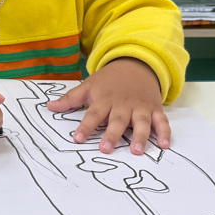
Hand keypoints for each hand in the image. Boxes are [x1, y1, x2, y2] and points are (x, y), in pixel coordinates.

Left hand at [45, 57, 169, 155]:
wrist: (136, 64)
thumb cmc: (109, 80)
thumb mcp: (89, 85)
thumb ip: (71, 98)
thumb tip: (49, 106)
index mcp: (105, 99)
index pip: (93, 114)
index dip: (85, 126)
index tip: (77, 139)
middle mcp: (123, 104)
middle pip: (117, 120)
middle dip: (112, 135)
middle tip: (105, 149)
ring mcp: (140, 107)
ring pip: (141, 122)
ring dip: (140, 136)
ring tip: (136, 150)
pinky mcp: (155, 109)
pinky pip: (161, 121)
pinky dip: (165, 132)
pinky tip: (165, 145)